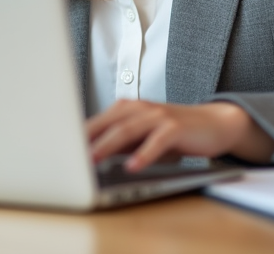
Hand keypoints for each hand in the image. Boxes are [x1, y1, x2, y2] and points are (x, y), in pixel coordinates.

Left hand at [86, 99, 273, 171]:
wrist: (213, 123)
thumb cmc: (173, 132)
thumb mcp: (141, 137)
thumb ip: (119, 143)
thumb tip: (90, 156)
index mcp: (128, 109)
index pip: (97, 121)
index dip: (78, 136)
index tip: (60, 150)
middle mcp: (140, 108)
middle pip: (108, 123)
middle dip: (87, 139)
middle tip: (68, 155)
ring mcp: (159, 115)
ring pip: (128, 129)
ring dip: (108, 145)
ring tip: (93, 160)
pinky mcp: (176, 127)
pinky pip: (157, 141)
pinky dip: (144, 154)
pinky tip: (133, 166)